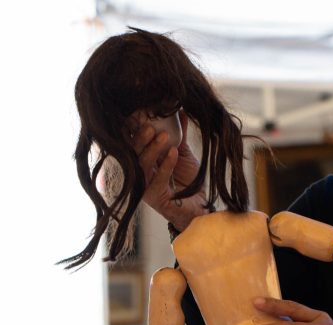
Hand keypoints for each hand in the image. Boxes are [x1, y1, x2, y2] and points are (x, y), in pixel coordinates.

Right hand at [131, 111, 210, 229]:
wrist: (200, 205)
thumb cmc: (188, 180)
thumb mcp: (181, 153)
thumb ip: (178, 135)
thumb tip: (180, 110)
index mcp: (142, 160)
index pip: (132, 142)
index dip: (133, 129)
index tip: (140, 113)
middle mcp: (139, 172)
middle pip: (133, 152)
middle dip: (140, 138)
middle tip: (149, 125)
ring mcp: (144, 185)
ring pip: (142, 164)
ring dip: (153, 149)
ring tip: (164, 136)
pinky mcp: (153, 198)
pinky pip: (158, 179)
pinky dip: (167, 165)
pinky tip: (174, 153)